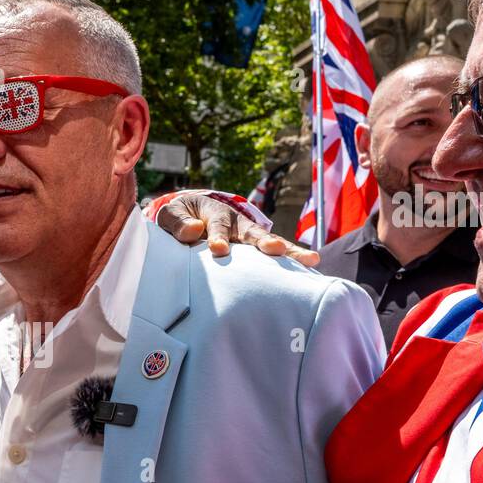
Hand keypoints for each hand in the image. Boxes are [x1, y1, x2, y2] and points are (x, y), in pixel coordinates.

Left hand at [154, 192, 318, 266]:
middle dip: (263, 241)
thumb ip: (177, 222)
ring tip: (308, 260)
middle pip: (252, 232)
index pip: (217, 226)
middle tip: (274, 249)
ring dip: (288, 252)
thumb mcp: (171, 216)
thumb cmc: (181, 218)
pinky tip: (311, 269)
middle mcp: (238, 223)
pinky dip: (292, 262)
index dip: (218, 236)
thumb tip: (192, 231)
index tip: (218, 249)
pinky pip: (275, 258)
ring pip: (271, 243)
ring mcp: (250, 236)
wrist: (192, 216)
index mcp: (215, 213)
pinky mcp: (257, 249)